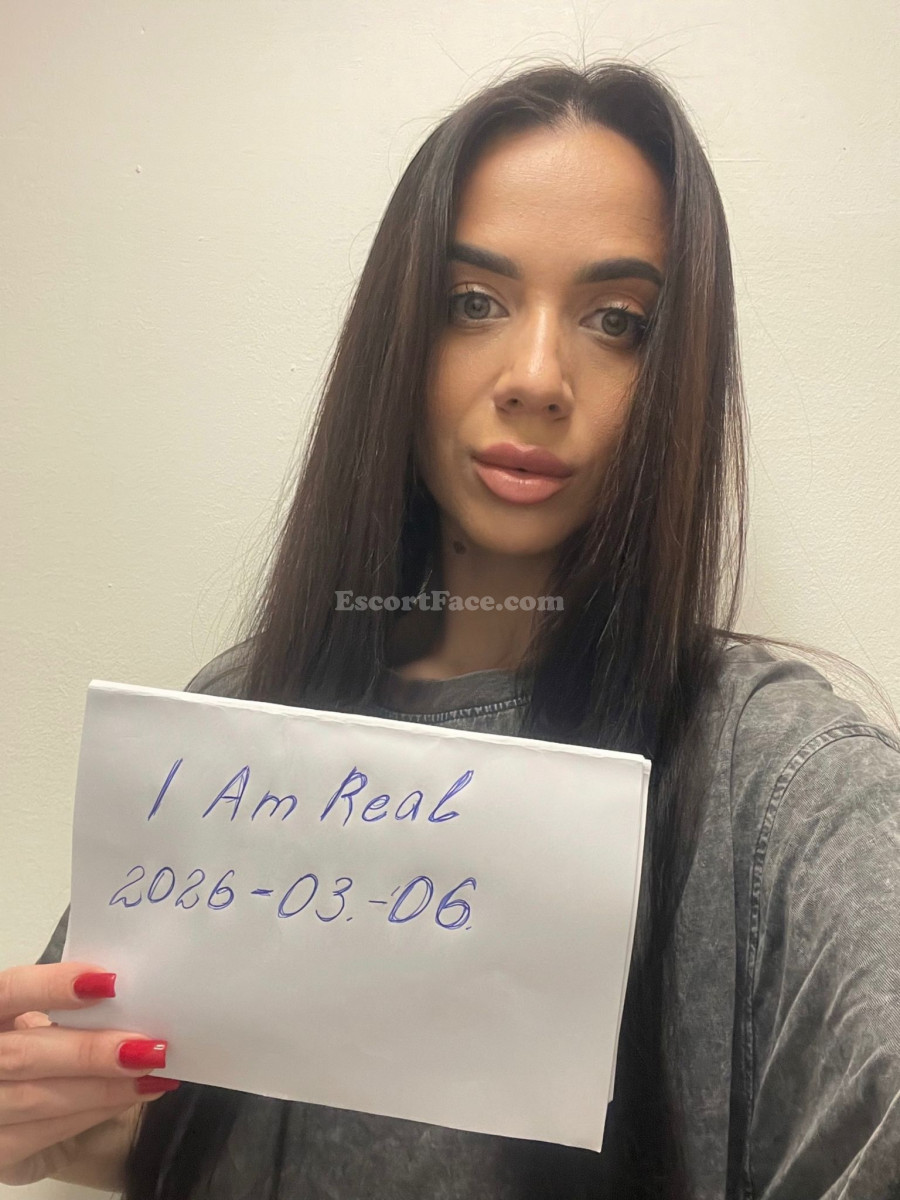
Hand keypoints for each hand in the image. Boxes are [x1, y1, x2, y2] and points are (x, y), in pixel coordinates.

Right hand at [0, 962, 177, 1185]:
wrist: (35, 1111)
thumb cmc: (49, 1050)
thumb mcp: (49, 1021)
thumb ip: (72, 1008)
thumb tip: (124, 994)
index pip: (8, 990)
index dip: (51, 986)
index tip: (107, 984)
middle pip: (23, 1054)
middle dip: (89, 1051)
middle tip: (146, 1047)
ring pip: (37, 1098)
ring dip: (102, 1087)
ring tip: (149, 1074)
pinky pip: (43, 1134)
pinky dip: (94, 1113)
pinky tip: (129, 1098)